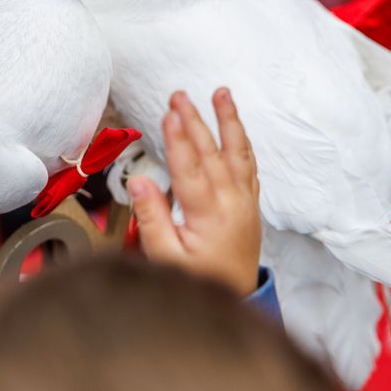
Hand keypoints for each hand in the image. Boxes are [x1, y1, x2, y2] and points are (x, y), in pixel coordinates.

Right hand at [128, 88, 261, 295]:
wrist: (236, 297)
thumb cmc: (198, 280)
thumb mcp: (166, 258)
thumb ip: (152, 218)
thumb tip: (140, 181)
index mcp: (210, 218)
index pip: (190, 171)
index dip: (178, 141)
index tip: (169, 115)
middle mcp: (232, 204)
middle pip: (212, 154)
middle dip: (195, 121)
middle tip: (179, 96)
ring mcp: (245, 201)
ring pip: (238, 153)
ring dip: (228, 121)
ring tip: (221, 93)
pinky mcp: (250, 202)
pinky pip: (248, 164)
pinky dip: (241, 140)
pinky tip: (234, 125)